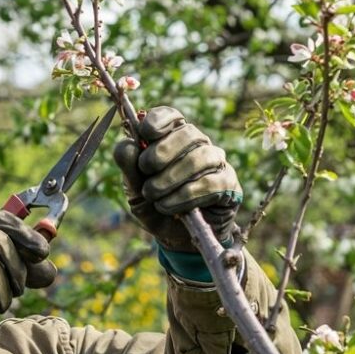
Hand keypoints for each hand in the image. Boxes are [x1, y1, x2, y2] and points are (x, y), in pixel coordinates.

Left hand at [112, 106, 241, 253]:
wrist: (175, 237)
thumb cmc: (155, 206)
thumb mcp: (135, 189)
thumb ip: (128, 167)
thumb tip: (126, 144)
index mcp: (173, 139)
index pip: (171, 116)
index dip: (158, 120)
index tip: (145, 134)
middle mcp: (197, 145)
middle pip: (188, 133)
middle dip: (162, 151)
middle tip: (145, 170)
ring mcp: (216, 163)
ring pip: (199, 157)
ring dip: (171, 177)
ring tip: (153, 195)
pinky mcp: (228, 184)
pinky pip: (211, 183)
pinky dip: (186, 196)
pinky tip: (170, 207)